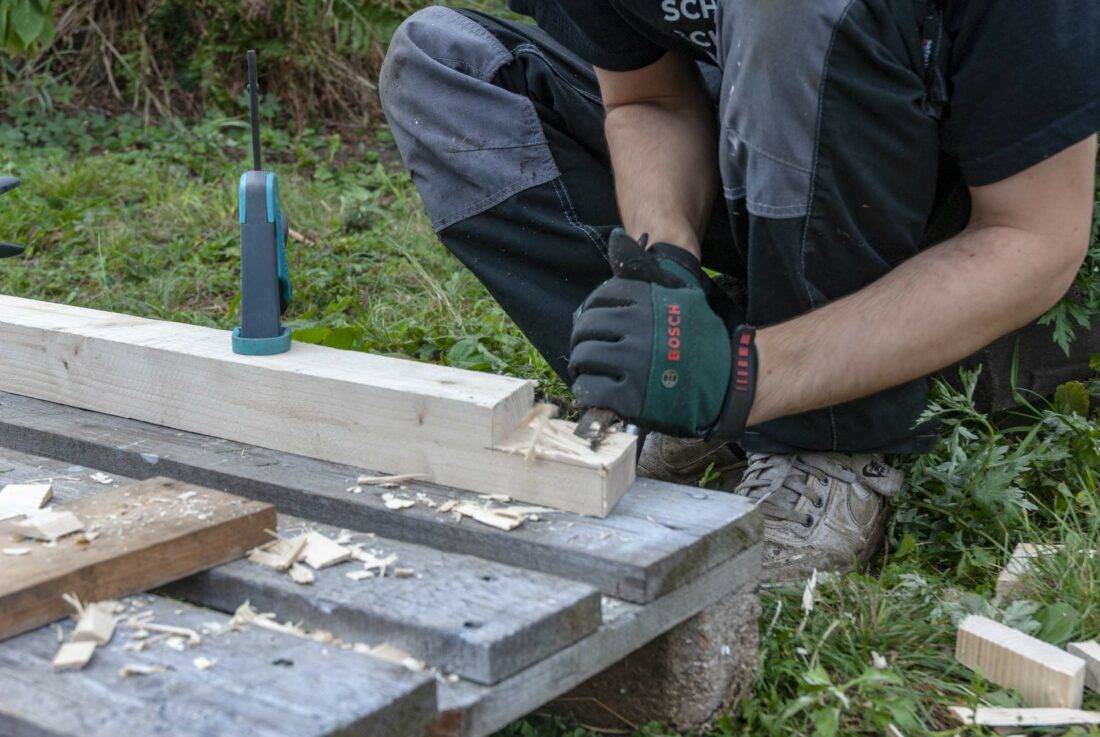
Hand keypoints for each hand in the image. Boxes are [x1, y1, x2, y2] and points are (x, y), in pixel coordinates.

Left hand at [569, 229, 756, 438]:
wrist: (730, 380)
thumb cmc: (702, 338)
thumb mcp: (682, 294)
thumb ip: (647, 273)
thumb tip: (615, 239)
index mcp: (648, 301)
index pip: (599, 300)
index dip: (592, 313)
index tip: (595, 325)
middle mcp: (638, 327)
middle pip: (587, 328)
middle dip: (582, 339)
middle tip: (586, 350)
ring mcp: (634, 362)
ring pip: (585, 357)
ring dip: (581, 365)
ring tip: (588, 371)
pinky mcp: (631, 395)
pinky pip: (593, 389)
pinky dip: (588, 391)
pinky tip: (594, 392)